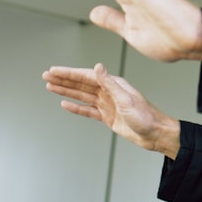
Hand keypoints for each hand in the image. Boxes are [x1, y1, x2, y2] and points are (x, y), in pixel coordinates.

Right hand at [43, 64, 180, 158]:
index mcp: (114, 84)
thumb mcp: (126, 100)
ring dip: (66, 91)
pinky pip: (87, 110)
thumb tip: (98, 67)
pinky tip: (65, 104)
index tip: (54, 70)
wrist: (155, 134)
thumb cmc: (146, 116)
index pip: (87, 76)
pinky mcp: (107, 116)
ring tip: (50, 86)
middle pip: (81, 83)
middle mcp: (109, 92)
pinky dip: (76, 107)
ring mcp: (108, 104)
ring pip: (82, 95)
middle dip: (63, 79)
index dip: (69, 73)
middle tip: (46, 75)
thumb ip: (110, 83)